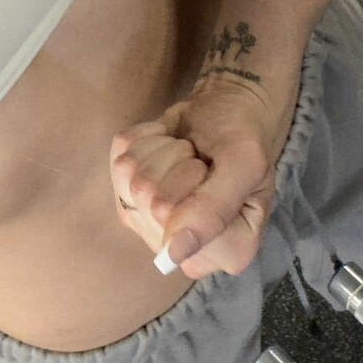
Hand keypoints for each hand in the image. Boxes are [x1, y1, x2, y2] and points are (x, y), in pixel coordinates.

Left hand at [109, 69, 300, 279]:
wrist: (226, 108)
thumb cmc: (243, 134)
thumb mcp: (244, 163)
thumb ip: (214, 210)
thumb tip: (173, 255)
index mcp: (231, 251)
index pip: (178, 225)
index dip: (193, 185)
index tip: (213, 170)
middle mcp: (189, 250)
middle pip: (150, 203)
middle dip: (174, 165)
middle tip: (198, 158)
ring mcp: (153, 227)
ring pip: (131, 182)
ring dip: (158, 150)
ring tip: (185, 150)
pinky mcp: (128, 201)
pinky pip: (117, 163)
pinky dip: (142, 142)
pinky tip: (166, 143)